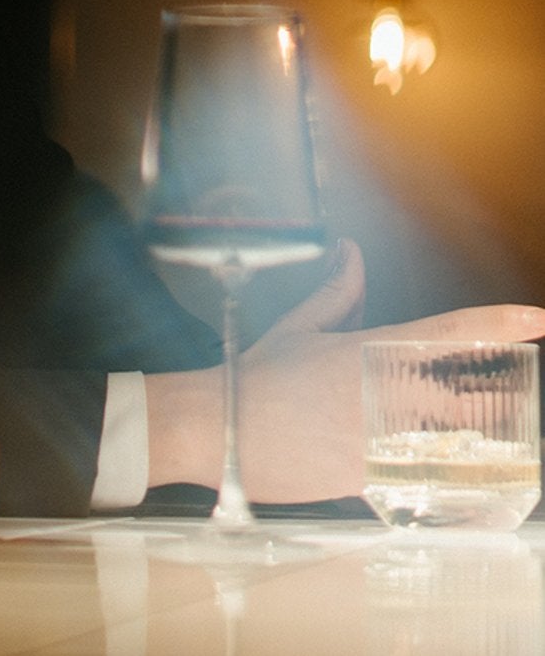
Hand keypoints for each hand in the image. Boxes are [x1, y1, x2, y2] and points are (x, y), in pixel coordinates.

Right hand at [146, 239, 544, 502]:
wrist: (220, 430)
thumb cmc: (256, 378)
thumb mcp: (298, 328)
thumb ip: (336, 292)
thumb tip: (350, 252)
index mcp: (370, 350)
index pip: (448, 331)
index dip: (498, 323)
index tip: (536, 318)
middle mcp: (387, 395)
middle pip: (474, 398)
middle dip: (504, 397)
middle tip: (517, 392)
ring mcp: (385, 442)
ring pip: (459, 443)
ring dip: (478, 441)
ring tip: (493, 439)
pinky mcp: (376, 480)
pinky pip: (428, 479)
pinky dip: (443, 475)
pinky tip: (449, 477)